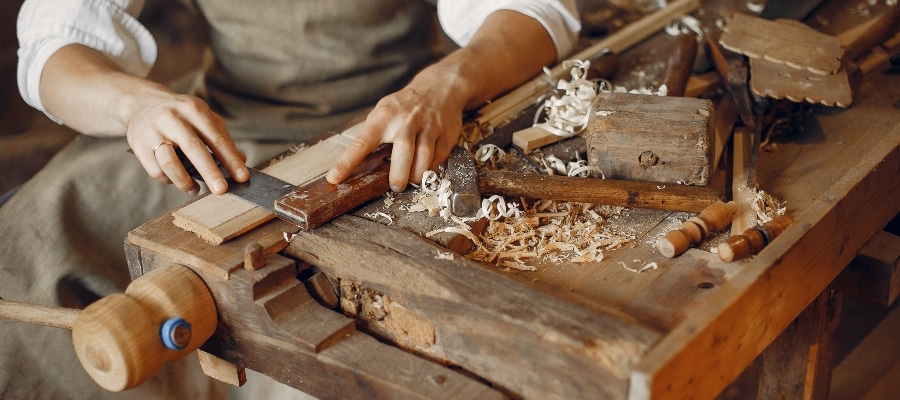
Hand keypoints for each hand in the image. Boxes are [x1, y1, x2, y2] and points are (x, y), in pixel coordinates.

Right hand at [126, 92, 248, 194]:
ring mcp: (153, 131)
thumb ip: (222, 138)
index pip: (216, 138)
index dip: (231, 159)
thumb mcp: (203, 117)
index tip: (242, 177)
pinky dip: (169, 180)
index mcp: (194, 110)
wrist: (141, 103)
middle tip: (222, 190)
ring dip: (185, 182)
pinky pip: (156, 170)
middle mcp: (173, 118)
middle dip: (210, 172)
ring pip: (170, 163)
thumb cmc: (181, 115)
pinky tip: (177, 181)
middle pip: (194, 149)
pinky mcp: (138, 145)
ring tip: (196, 190)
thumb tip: (242, 161)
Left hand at [326, 66, 468, 191]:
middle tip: (395, 186)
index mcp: (383, 117)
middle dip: (398, 174)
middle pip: (403, 150)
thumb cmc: (404, 106)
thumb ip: (373, 135)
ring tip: (411, 180)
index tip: (334, 179)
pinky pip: (438, 157)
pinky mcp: (446, 133)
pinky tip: (425, 168)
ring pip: (424, 156)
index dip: (346, 163)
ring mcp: (428, 126)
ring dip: (417, 174)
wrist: (440, 87)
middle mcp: (406, 120)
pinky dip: (431, 167)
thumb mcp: (383, 112)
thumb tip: (356, 165)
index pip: (361, 143)